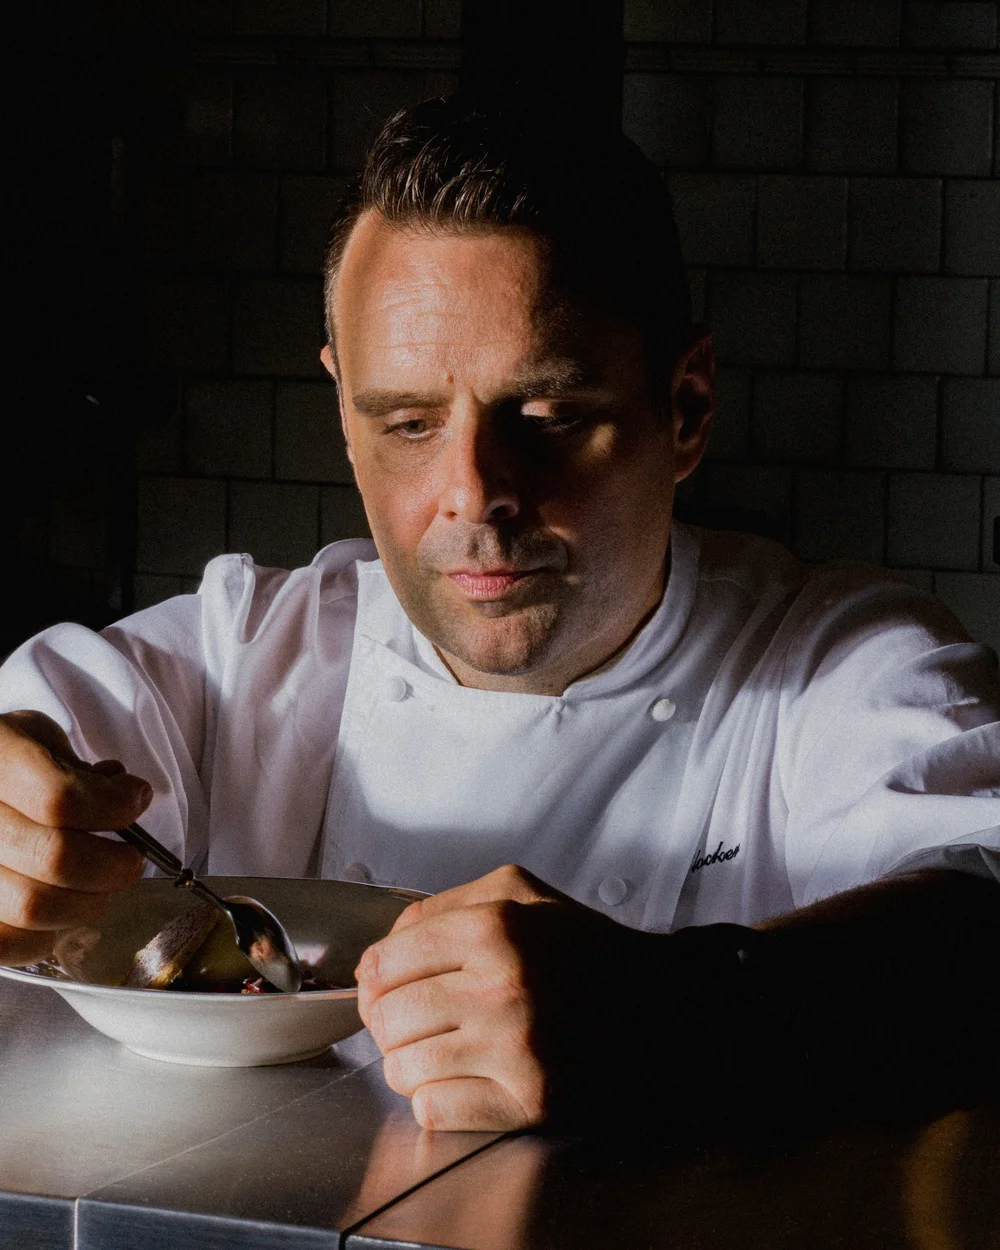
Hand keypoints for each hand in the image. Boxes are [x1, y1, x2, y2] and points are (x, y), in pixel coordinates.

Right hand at [0, 711, 150, 964]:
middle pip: (55, 858)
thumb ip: (79, 767)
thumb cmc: (6, 761)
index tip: (136, 799)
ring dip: (88, 901)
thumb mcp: (39, 739)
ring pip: (34, 907)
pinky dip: (47, 935)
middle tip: (131, 858)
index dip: (114, 806)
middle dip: (115, 864)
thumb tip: (123, 793)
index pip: (60, 798)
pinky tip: (61, 907)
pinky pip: (9, 941)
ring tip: (100, 886)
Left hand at [355, 864, 648, 1131]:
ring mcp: (515, 1049)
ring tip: (442, 1048)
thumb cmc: (584, 948)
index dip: (375, 977)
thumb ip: (444, 905)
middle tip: (413, 1019)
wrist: (663, 1003)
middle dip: (389, 1021)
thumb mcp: (518, 891)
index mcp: (494, 927)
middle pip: (385, 1018)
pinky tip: (463, 1078)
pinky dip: (436, 1099)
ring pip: (402, 1068)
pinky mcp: (530, 1102)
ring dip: (411, 1063)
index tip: (387, 986)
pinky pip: (434, 1110)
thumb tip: (383, 949)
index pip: (383, 961)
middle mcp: (501, 986)